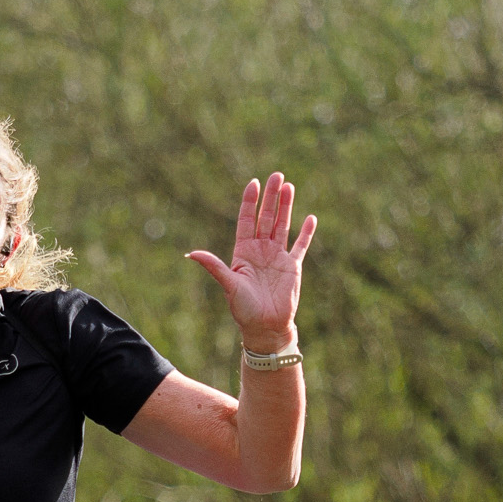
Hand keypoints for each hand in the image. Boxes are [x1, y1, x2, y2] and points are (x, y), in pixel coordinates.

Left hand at [187, 173, 315, 352]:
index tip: (253, 182)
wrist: (264, 326)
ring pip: (283, 225)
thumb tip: (192, 254)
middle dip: (270, 197)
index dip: (249, 202)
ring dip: (286, 206)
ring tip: (289, 186)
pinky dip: (306, 232)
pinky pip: (300, 245)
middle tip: (276, 175)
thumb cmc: (243, 309)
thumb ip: (214, 266)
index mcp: (243, 252)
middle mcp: (260, 250)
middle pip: (266, 217)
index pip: (247, 220)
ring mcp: (277, 257)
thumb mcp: (228, 285)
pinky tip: (310, 217)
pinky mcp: (292, 266)